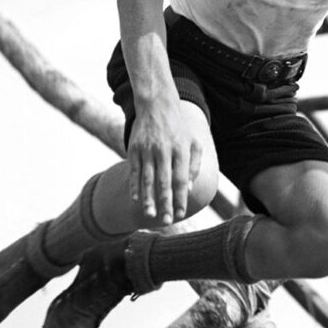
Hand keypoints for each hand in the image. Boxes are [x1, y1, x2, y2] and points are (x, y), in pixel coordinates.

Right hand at [125, 101, 202, 225]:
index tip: (181, 213)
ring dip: (148, 199)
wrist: (157, 106)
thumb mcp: (193, 143)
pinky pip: (134, 172)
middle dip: (165, 203)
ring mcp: (147, 150)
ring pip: (147, 179)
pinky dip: (135, 187)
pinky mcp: (134, 149)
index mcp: (181, 150)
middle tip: (167, 221)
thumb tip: (188, 188)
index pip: (181, 178)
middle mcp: (164, 151)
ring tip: (150, 215)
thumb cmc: (179, 129)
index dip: (181, 197)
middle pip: (164, 181)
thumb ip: (193, 165)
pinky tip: (136, 200)